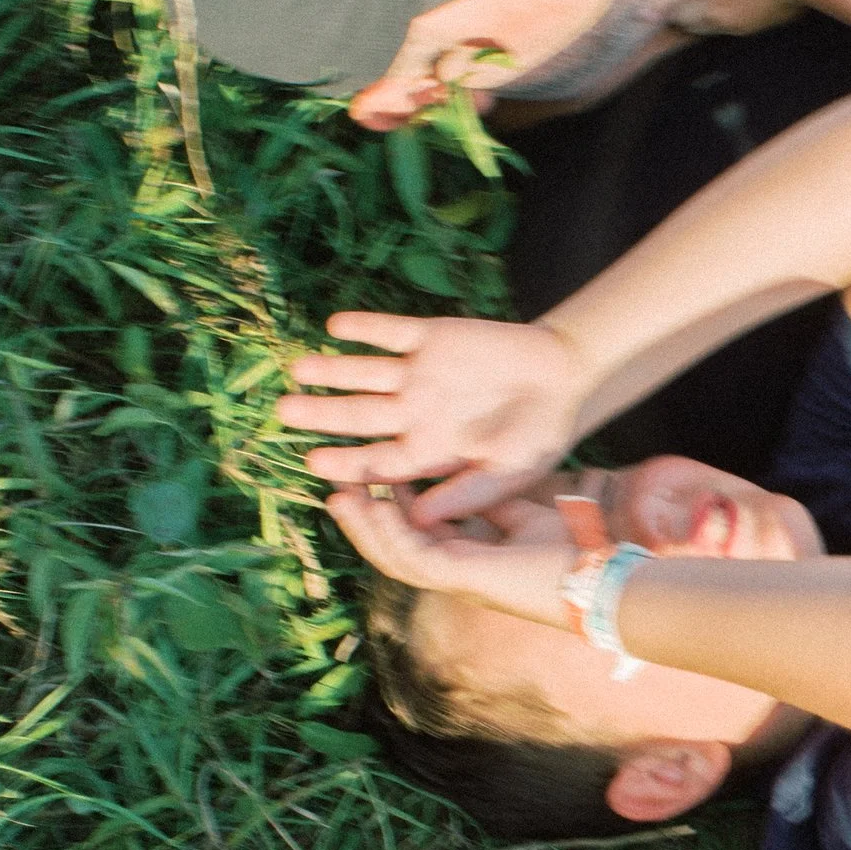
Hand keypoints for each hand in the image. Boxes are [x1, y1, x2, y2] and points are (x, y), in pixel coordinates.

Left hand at [276, 312, 587, 520]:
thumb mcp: (508, 472)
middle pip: (358, 414)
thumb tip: (421, 521)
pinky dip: (365, 328)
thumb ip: (465, 494)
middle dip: (321, 414)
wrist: (566, 375)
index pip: (377, 458)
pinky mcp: (432, 336)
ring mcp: (420, 373)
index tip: (313, 463)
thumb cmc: (538, 433)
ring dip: (331, 370)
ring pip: (364, 372)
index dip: (345, 461)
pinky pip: (391, 331)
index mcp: (429, 449)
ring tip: (299, 369)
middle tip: (285, 414)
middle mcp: (415, 412)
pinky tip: (336, 329)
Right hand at [322, 483, 571, 624]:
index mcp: (470, 561)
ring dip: (365, 526)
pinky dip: (390, 532)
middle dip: (364, 517)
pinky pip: (414, 556)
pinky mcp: (466, 578)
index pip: (417, 535)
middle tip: (337, 484)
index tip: (372, 477)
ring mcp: (459, 580)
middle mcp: (458, 575)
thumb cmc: (577, 552)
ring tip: (338, 495)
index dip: (390, 508)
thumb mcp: (527, 518)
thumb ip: (497, 509)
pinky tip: (372, 506)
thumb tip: (473, 488)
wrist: (606, 580)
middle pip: (395, 548)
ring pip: (395, 557)